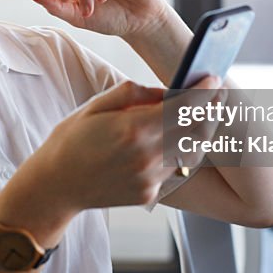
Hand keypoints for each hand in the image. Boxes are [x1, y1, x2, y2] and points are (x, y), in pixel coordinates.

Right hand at [28, 77, 220, 212]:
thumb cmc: (71, 140)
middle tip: (217, 93)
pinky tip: (184, 138)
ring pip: (192, 152)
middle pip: (197, 130)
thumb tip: (166, 91)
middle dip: (212, 109)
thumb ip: (134, 93)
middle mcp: (146, 156)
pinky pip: (177, 169)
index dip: (203, 91)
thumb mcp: (96, 105)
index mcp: (133, 128)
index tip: (212, 78)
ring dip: (203, 131)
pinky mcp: (149, 193)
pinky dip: (186, 151)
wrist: (56, 185)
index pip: (184, 107)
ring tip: (206, 113)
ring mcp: (149, 178)